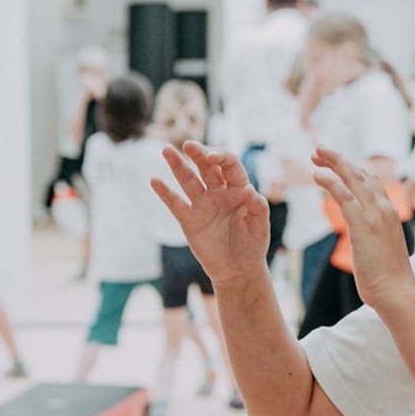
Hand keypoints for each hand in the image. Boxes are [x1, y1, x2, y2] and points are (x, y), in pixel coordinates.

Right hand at [151, 142, 269, 286]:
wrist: (237, 271)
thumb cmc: (252, 247)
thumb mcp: (260, 228)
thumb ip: (257, 207)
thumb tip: (248, 190)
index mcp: (238, 189)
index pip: (230, 166)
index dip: (222, 158)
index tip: (212, 157)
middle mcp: (219, 192)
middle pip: (206, 167)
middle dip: (198, 154)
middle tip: (188, 145)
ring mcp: (202, 204)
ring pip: (188, 180)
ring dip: (177, 165)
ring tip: (166, 150)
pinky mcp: (188, 219)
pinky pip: (175, 203)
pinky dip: (164, 192)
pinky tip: (154, 181)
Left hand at [311, 146, 414, 308]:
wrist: (397, 292)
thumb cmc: (389, 277)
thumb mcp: (382, 247)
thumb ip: (374, 234)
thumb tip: (364, 234)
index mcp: (389, 213)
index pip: (371, 182)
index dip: (352, 169)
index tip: (336, 162)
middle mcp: (384, 208)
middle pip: (360, 174)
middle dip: (339, 159)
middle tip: (319, 150)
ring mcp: (375, 215)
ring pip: (353, 178)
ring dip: (333, 163)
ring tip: (315, 154)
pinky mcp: (363, 225)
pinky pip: (344, 196)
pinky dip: (330, 182)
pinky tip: (317, 175)